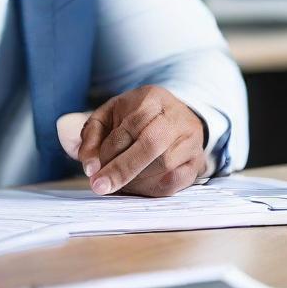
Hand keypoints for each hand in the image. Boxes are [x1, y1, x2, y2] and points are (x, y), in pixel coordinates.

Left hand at [73, 86, 206, 197]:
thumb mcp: (109, 115)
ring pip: (164, 166)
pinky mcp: (197, 161)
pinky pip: (177, 182)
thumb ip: (92, 136)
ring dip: (136, 181)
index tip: (92, 171)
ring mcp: (191, 140)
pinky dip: (154, 190)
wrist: (172, 116)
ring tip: (119, 184)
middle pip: (150, 145)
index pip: (129, 126)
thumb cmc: (134, 116)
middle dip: (122, 169)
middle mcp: (176, 117)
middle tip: (100, 186)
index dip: (108, 151)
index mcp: (151, 98)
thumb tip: (89, 166)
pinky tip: (138, 188)